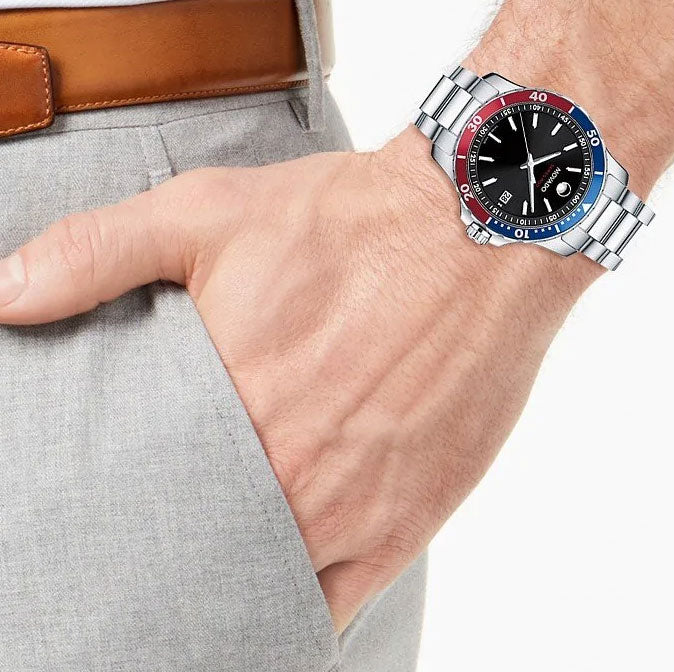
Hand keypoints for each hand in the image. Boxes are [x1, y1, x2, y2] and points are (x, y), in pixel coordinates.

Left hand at [0, 128, 597, 630]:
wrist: (481, 228)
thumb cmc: (351, 219)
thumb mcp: (212, 212)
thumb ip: (99, 253)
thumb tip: (3, 294)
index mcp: (227, 411)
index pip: (137, 521)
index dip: (114, 543)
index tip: (100, 544)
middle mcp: (288, 477)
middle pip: (200, 567)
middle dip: (173, 568)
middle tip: (150, 564)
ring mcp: (353, 508)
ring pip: (265, 596)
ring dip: (232, 592)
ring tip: (203, 581)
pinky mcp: (411, 517)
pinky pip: (337, 602)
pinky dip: (300, 606)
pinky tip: (275, 588)